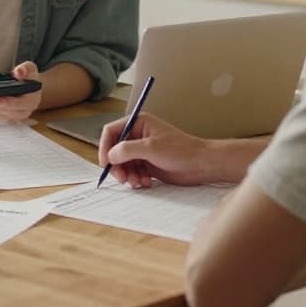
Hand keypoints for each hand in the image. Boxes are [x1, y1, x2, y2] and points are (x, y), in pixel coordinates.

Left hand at [0, 61, 41, 122]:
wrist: (31, 88)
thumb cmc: (30, 78)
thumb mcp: (30, 69)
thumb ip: (25, 69)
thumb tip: (18, 72)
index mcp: (31, 102)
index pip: (17, 104)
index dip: (5, 102)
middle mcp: (21, 112)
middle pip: (1, 110)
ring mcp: (11, 116)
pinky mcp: (3, 115)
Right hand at [97, 112, 212, 187]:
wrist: (200, 164)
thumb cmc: (181, 150)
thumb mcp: (151, 148)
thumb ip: (127, 150)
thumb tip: (110, 155)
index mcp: (138, 123)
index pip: (111, 132)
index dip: (105, 147)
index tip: (106, 163)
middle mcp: (138, 136)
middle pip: (115, 150)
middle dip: (117, 165)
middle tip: (122, 178)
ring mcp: (143, 150)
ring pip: (123, 163)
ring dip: (127, 174)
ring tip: (137, 182)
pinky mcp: (148, 163)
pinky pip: (133, 171)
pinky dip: (136, 178)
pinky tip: (146, 182)